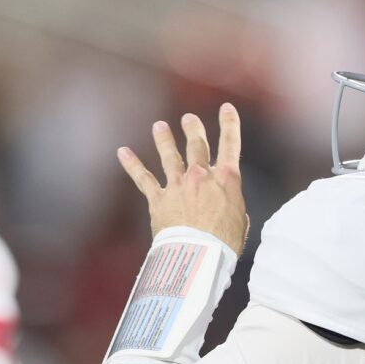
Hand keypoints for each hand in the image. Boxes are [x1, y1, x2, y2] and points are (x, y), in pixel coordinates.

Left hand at [117, 103, 248, 255]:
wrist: (198, 254)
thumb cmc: (225, 243)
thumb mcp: (240, 221)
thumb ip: (233, 206)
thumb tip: (226, 206)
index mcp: (227, 180)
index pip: (230, 145)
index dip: (229, 124)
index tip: (227, 108)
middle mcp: (202, 176)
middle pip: (197, 146)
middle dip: (193, 130)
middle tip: (188, 119)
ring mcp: (178, 186)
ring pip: (170, 156)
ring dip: (164, 140)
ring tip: (159, 127)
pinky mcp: (159, 199)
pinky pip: (143, 178)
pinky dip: (132, 164)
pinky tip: (123, 152)